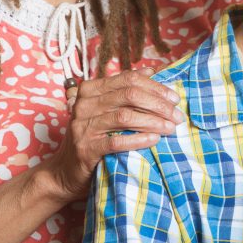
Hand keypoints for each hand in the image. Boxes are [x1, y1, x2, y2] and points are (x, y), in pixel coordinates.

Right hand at [39, 68, 181, 201]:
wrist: (65, 172)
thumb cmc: (91, 138)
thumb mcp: (105, 110)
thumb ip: (123, 90)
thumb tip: (152, 70)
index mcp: (91, 90)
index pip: (128, 80)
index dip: (155, 87)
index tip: (174, 98)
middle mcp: (85, 104)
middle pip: (129, 95)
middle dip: (158, 104)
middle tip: (177, 115)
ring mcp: (83, 126)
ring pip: (124, 116)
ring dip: (153, 121)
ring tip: (170, 128)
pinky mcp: (86, 149)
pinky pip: (116, 141)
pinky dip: (139, 139)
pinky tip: (154, 140)